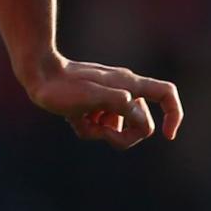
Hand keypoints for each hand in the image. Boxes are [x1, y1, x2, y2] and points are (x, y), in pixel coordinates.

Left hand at [24, 55, 183, 149]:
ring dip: (100, 132)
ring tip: (80, 119)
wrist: (37, 74)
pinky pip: (100, 127)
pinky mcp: (94, 106)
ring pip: (118, 128)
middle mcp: (124, 90)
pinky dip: (88, 128)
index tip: (167, 136)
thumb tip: (139, 117)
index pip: (166, 94)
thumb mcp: (91, 98)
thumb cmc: (62, 87)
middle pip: (141, 123)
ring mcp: (109, 99)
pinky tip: (72, 118)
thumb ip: (119, 105)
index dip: (174, 115)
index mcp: (129, 85)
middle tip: (101, 132)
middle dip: (123, 136)